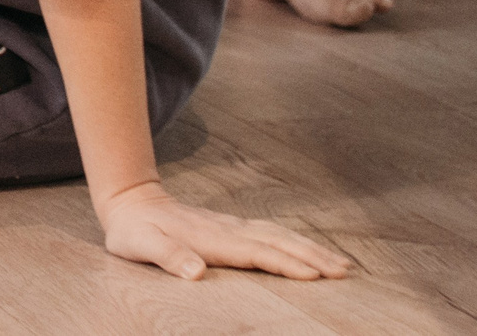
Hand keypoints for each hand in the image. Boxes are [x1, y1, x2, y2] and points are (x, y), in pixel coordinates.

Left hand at [98, 183, 352, 281]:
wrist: (131, 202)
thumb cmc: (134, 231)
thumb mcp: (140, 245)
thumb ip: (168, 256)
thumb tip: (196, 273)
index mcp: (212, 239)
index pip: (257, 253)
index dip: (286, 264)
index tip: (316, 275)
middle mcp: (228, 230)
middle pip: (278, 241)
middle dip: (313, 255)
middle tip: (346, 271)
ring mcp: (232, 226)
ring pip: (279, 235)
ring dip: (311, 248)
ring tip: (341, 264)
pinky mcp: (231, 228)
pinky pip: (271, 234)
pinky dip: (296, 242)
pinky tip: (309, 250)